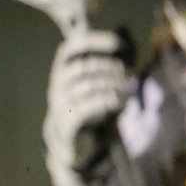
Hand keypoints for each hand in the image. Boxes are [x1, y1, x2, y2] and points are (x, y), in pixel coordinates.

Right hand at [43, 29, 131, 185]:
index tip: (119, 44)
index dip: (94, 42)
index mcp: (63, 75)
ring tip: (127, 93)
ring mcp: (60, 108)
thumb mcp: (102, 86)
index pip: (71, 49)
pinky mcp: (68, 127)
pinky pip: (84, 108)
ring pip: (86, 87)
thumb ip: (110, 64)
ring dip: (112, 87)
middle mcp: (58, 89)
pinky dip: (104, 102)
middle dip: (110, 70)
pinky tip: (119, 103)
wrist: (77, 150)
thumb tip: (126, 35)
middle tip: (127, 78)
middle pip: (83, 68)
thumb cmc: (94, 113)